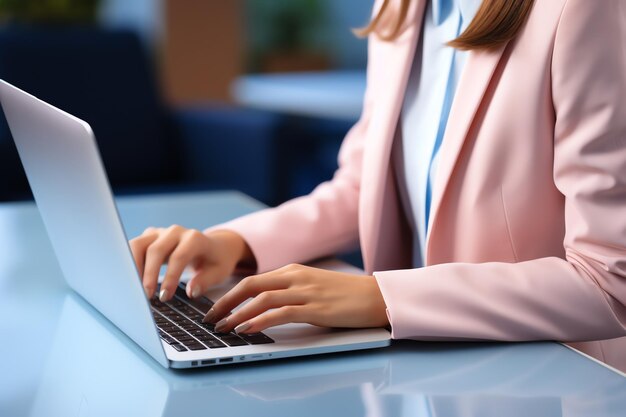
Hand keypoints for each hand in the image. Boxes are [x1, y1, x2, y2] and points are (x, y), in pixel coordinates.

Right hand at [129, 225, 253, 300]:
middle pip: (155, 250)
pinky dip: (129, 263)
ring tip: (134, 289)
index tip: (164, 297)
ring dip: (133, 267)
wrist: (215, 246)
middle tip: (146, 297)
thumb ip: (205, 281)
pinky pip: (134, 247)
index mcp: (195, 238)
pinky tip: (130, 281)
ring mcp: (161, 232)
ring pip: (138, 245)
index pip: (179, 256)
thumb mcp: (219, 272)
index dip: (170, 277)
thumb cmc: (216, 260)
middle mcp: (176, 232)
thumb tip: (190, 291)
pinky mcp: (150, 237)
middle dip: (149, 275)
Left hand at [203, 264, 388, 333]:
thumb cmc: (344, 294)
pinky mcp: (315, 308)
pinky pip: (280, 313)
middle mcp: (296, 278)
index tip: (216, 308)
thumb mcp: (312, 286)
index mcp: (293, 271)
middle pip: (250, 286)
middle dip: (226, 303)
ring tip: (224, 327)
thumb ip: (290, 291)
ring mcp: (305, 292)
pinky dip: (260, 321)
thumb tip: (263, 306)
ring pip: (262, 299)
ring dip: (238, 314)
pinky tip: (248, 329)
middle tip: (210, 318)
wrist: (375, 296)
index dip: (230, 295)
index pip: (253, 280)